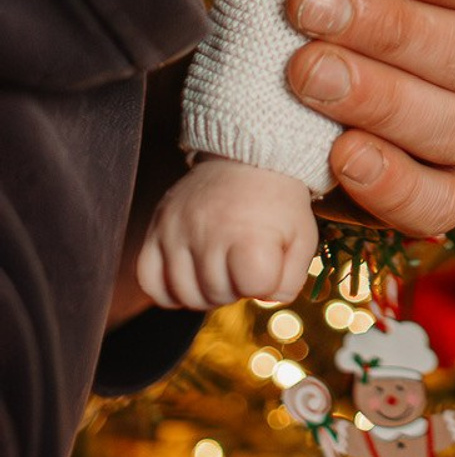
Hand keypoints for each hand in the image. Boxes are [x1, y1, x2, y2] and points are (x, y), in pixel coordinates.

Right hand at [137, 158, 315, 309]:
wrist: (249, 155)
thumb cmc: (278, 200)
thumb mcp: (302, 235)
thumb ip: (291, 278)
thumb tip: (265, 301)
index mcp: (250, 231)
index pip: (254, 286)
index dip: (266, 280)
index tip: (269, 259)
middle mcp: (207, 231)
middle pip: (218, 294)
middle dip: (237, 286)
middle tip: (245, 259)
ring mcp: (176, 230)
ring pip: (184, 295)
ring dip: (206, 290)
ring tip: (222, 264)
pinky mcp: (156, 228)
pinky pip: (150, 282)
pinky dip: (169, 289)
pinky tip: (192, 273)